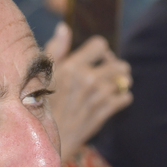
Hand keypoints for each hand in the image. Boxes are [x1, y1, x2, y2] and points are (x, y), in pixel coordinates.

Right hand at [42, 24, 132, 156]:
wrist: (45, 138)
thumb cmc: (40, 105)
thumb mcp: (43, 74)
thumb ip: (57, 49)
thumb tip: (64, 28)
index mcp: (72, 67)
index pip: (101, 45)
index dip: (100, 51)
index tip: (96, 59)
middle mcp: (88, 80)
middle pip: (119, 63)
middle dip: (115, 67)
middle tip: (108, 73)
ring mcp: (98, 97)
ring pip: (123, 80)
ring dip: (119, 82)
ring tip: (111, 86)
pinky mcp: (104, 113)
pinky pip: (125, 98)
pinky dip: (121, 98)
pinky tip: (111, 100)